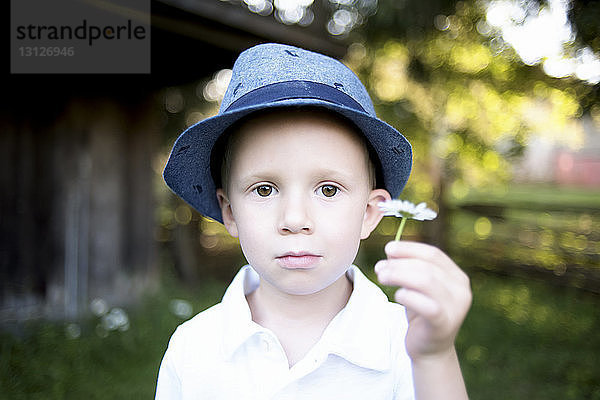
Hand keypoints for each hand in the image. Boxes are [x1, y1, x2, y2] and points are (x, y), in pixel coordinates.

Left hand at [374, 241, 471, 360]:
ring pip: (426, 281)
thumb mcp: (416, 287)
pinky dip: (409, 297)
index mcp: (457, 277)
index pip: (433, 254)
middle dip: (399, 263)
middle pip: (427, 266)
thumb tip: (391, 250)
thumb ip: (408, 268)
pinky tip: (397, 295)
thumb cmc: (422, 313)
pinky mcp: (444, 324)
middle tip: (379, 267)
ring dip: (399, 275)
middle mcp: (461, 290)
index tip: (388, 248)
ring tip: (381, 277)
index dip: (409, 248)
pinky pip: (427, 305)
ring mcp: (455, 308)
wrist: (429, 350)